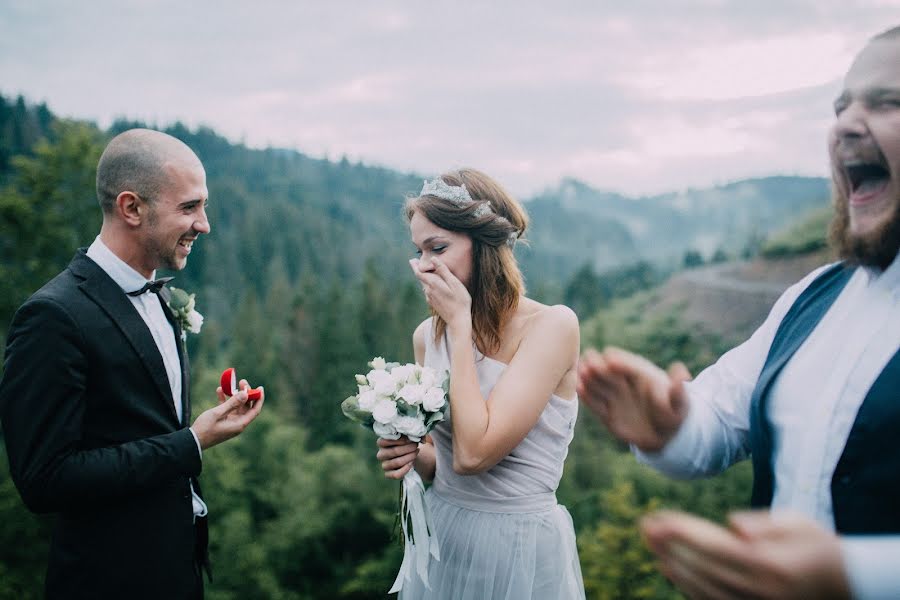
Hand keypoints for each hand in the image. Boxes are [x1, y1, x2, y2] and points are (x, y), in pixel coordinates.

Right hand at [192, 379, 263, 449]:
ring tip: (231, 384)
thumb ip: (232, 403)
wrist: (192, 440)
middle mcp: (237, 424)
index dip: (259, 399)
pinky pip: (227, 408)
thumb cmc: (205, 428)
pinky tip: (219, 390)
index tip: (260, 388)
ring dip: (234, 395)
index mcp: (240, 424)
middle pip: (246, 406)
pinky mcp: (223, 421)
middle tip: (242, 381)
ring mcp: (230, 423)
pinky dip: (225, 400)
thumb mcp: (218, 413)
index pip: (255, 410)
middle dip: (245, 393)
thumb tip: (245, 393)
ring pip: (237, 406)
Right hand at [376, 436, 418, 478]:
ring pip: (397, 462)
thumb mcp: (407, 437)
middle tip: (416, 445)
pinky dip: (406, 469)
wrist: (408, 455)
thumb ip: (413, 435)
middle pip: (394, 451)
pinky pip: (396, 474)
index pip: (385, 441)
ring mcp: (384, 465)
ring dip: (410, 457)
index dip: (400, 440)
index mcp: (381, 443)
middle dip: (408, 448)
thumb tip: (421, 437)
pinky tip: (412, 463)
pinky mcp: (388, 474)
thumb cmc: (406, 443)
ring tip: (416, 452)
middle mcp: (381, 454)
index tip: (410, 439)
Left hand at [409, 258, 470, 332]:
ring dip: (424, 278)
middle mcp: (428, 291)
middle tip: (414, 262)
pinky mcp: (433, 303)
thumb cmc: (460, 300)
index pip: (419, 273)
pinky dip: (428, 285)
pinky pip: (428, 292)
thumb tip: (433, 259)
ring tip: (424, 271)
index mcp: (433, 284)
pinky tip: (432, 285)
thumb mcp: (454, 283)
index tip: (412, 260)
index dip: (415, 266)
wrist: (458, 321)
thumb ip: (443, 271)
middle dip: (418, 270)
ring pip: (424, 285)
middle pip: (421, 278)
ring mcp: (430, 298)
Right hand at [577, 347, 689, 451]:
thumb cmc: (673, 412)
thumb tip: (681, 371)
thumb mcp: (679, 402)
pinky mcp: (606, 412)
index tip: (611, 359)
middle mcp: (624, 382)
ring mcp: (614, 396)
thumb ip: (677, 389)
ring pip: (599, 384)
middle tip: (589, 360)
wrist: (664, 434)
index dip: (620, 361)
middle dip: (599, 365)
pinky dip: (587, 396)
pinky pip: (595, 403)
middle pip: (609, 371)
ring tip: (580, 371)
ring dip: (589, 377)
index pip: (629, 365)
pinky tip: (578, 388)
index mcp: (641, 374)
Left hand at [641, 510, 850, 599]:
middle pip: (704, 567)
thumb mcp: (800, 524)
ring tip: (652, 545)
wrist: (846, 584)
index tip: (658, 518)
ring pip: (704, 587)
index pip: (716, 546)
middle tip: (645, 527)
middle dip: (670, 545)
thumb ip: (765, 523)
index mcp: (771, 564)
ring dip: (674, 566)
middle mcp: (761, 590)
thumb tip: (733, 525)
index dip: (683, 532)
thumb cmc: (819, 547)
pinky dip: (689, 587)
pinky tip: (671, 569)